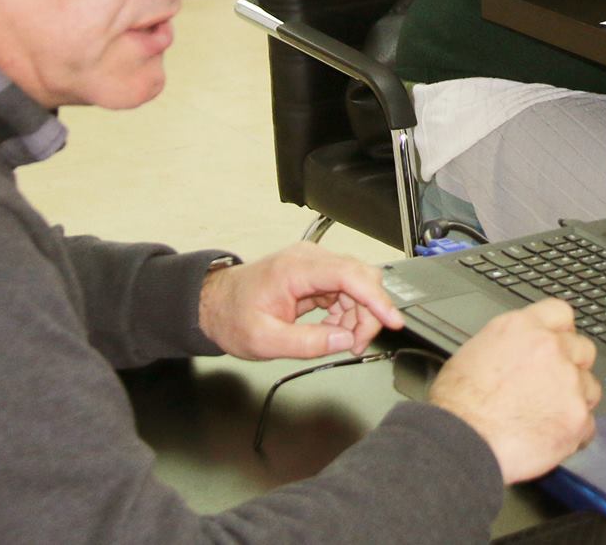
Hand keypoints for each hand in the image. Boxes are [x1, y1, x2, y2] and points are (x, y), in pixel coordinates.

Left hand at [196, 243, 403, 360]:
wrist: (213, 304)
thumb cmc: (233, 317)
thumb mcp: (265, 341)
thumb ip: (308, 343)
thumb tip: (345, 341)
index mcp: (295, 269)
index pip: (348, 274)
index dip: (375, 298)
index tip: (392, 320)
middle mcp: (308, 259)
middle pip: (360, 278)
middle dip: (368, 313)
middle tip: (357, 345)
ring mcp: (312, 264)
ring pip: (357, 285)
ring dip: (359, 315)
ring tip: (344, 342)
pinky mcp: (314, 274)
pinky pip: (345, 290)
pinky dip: (348, 312)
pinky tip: (337, 331)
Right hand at [428, 299, 599, 483]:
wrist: (462, 441)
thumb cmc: (458, 405)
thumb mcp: (475, 352)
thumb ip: (509, 345)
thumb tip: (517, 354)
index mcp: (522, 328)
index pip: (561, 313)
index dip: (561, 332)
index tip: (559, 344)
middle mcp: (550, 348)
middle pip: (584, 349)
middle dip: (573, 367)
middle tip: (554, 386)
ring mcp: (568, 382)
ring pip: (590, 387)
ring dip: (576, 400)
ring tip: (550, 416)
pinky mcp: (576, 418)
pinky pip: (588, 425)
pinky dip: (574, 434)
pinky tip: (552, 438)